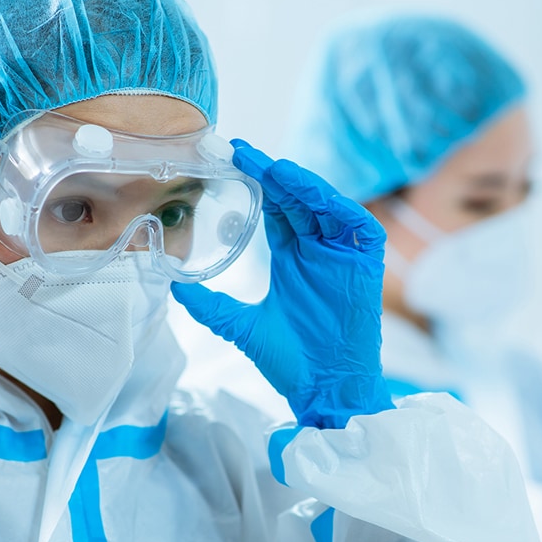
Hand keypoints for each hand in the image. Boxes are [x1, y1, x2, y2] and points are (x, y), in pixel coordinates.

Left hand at [172, 140, 394, 428]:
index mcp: (293, 258)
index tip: (229, 160)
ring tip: (273, 168)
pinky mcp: (367, 264)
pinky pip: (357, 224)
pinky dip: (336, 206)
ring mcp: (343, 255)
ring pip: (325, 205)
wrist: (325, 390)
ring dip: (301, 184)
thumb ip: (212, 306)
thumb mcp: (242, 327)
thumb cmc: (292, 361)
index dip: (256, 183)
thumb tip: (174, 289)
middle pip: (297, 199)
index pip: (275, 208)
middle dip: (272, 174)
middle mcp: (318, 250)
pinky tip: (311, 195)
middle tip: (242, 151)